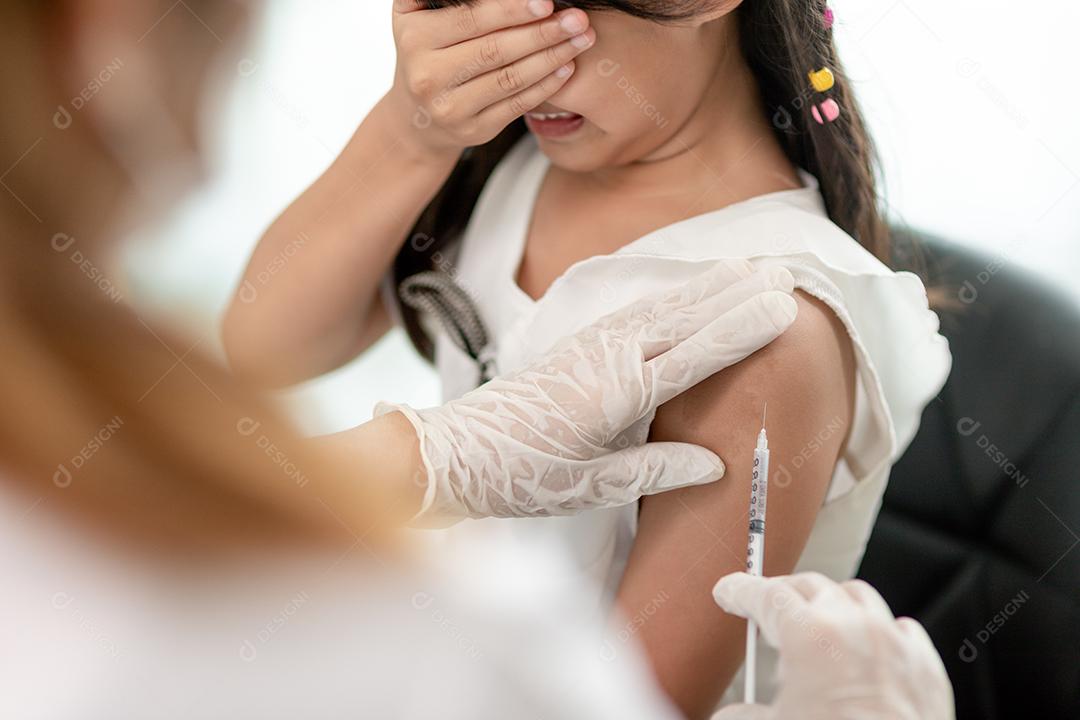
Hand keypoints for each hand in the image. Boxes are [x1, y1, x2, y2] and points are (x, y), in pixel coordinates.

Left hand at [377, 260, 798, 524]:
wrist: (458, 452)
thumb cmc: (522, 476)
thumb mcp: (590, 487)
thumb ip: (654, 470)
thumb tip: (716, 464)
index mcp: (615, 396)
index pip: (692, 357)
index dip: (739, 331)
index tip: (782, 308)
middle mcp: (607, 360)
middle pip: (684, 319)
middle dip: (736, 294)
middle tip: (786, 273)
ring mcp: (591, 346)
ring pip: (662, 308)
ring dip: (708, 285)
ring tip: (750, 267)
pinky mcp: (579, 343)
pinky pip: (637, 310)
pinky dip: (671, 295)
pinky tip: (689, 287)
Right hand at [389, 0, 594, 156]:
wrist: (417, 116)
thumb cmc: (429, 53)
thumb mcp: (421, 17)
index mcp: (416, 38)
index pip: (472, 20)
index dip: (512, 11)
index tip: (546, 2)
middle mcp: (428, 76)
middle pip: (495, 50)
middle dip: (542, 33)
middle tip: (577, 20)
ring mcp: (451, 108)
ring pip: (510, 78)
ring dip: (551, 57)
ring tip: (580, 39)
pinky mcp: (474, 130)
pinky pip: (517, 104)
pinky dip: (545, 85)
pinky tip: (566, 67)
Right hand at [712, 572, 955, 719]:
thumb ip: (739, 715)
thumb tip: (732, 715)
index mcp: (810, 636)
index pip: (766, 595)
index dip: (740, 591)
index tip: (730, 592)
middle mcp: (856, 628)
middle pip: (812, 586)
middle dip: (783, 593)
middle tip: (766, 611)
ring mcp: (896, 645)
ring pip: (859, 598)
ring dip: (833, 604)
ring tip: (818, 626)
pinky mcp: (926, 670)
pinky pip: (901, 630)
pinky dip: (879, 632)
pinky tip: (869, 652)